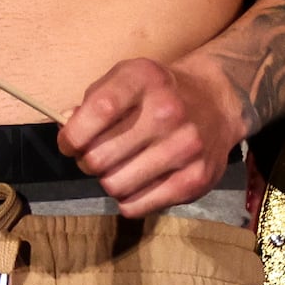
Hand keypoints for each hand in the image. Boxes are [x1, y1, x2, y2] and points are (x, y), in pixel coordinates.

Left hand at [58, 54, 240, 216]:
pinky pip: (137, 206)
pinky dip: (128, 199)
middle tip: (98, 156)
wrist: (216, 101)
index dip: (72, 135)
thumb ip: (93, 101)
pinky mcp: (195, 179)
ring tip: (120, 168)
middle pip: (99, 158)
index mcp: (145, 79)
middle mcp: (167, 111)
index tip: (70, 143)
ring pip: (115, 186)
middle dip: (88, 161)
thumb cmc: (158, 92)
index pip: (98, 111)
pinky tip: (137, 181)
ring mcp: (185, 147)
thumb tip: (68, 135)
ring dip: (109, 181)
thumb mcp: (127, 78)